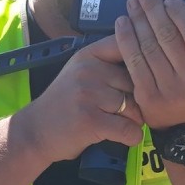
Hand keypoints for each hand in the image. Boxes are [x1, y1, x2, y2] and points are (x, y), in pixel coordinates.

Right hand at [28, 35, 143, 161]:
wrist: (35, 130)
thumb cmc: (64, 102)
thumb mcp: (80, 71)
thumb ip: (108, 63)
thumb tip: (149, 59)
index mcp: (89, 55)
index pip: (126, 47)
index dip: (142, 62)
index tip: (145, 76)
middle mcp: (88, 70)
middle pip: (135, 83)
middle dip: (137, 101)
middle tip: (126, 112)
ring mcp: (89, 94)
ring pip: (134, 107)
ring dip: (134, 121)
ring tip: (120, 124)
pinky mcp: (91, 120)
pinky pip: (128, 129)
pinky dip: (131, 137)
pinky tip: (124, 136)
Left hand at [114, 0, 184, 129]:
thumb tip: (181, 5)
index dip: (181, 14)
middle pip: (169, 38)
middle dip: (154, 10)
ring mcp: (169, 91)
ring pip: (149, 47)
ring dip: (138, 20)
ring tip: (132, 3)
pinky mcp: (147, 97)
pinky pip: (134, 62)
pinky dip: (126, 40)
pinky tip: (122, 24)